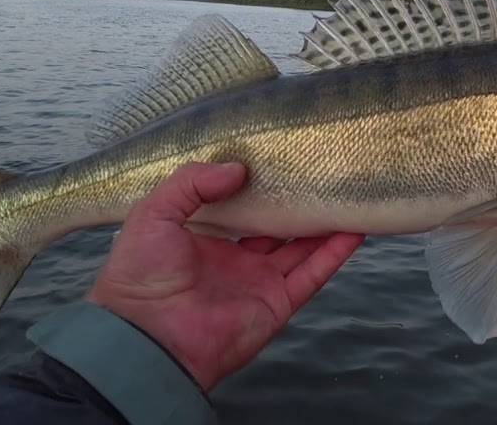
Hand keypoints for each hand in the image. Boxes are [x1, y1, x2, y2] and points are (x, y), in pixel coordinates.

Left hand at [88, 162, 363, 390]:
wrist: (149, 337)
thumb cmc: (140, 274)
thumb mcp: (153, 212)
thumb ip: (193, 182)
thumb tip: (239, 169)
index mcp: (203, 241)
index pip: (238, 209)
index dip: (258, 187)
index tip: (278, 160)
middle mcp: (234, 261)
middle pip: (276, 228)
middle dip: (295, 204)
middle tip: (319, 173)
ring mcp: (258, 282)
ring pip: (301, 248)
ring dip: (324, 225)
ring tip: (347, 193)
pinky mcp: (277, 303)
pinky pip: (313, 273)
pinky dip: (335, 252)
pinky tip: (355, 227)